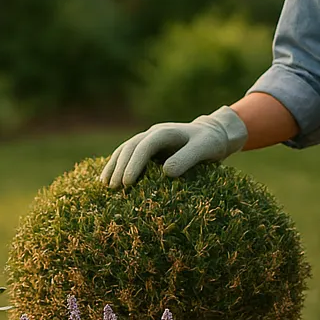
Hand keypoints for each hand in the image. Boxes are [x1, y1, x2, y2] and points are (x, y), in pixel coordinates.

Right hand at [99, 106, 248, 188]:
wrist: (212, 134)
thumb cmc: (209, 142)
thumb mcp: (204, 149)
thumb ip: (187, 158)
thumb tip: (166, 173)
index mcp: (165, 132)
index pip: (145, 146)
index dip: (134, 164)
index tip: (128, 183)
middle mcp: (153, 133)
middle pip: (130, 147)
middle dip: (120, 167)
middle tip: (113, 188)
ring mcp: (149, 139)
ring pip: (125, 150)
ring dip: (114, 166)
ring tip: (106, 185)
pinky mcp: (149, 148)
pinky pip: (129, 155)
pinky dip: (118, 166)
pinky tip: (110, 179)